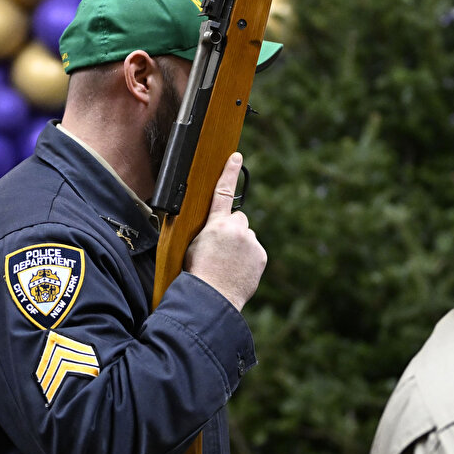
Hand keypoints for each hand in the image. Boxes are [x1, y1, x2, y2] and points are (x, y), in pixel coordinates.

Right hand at [184, 153, 266, 311]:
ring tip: (228, 264)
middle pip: (239, 219)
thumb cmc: (198, 273)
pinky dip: (248, 258)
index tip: (236, 156)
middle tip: (222, 249)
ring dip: (240, 246)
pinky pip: (254, 251)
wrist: (213, 297)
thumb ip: (208, 231)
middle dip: (233, 230)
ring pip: (247, 237)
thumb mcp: (193, 245)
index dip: (229, 172)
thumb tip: (215, 231)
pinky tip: (237, 270)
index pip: (222, 192)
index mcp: (216, 224)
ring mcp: (251, 241)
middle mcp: (237, 228)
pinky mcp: (260, 255)